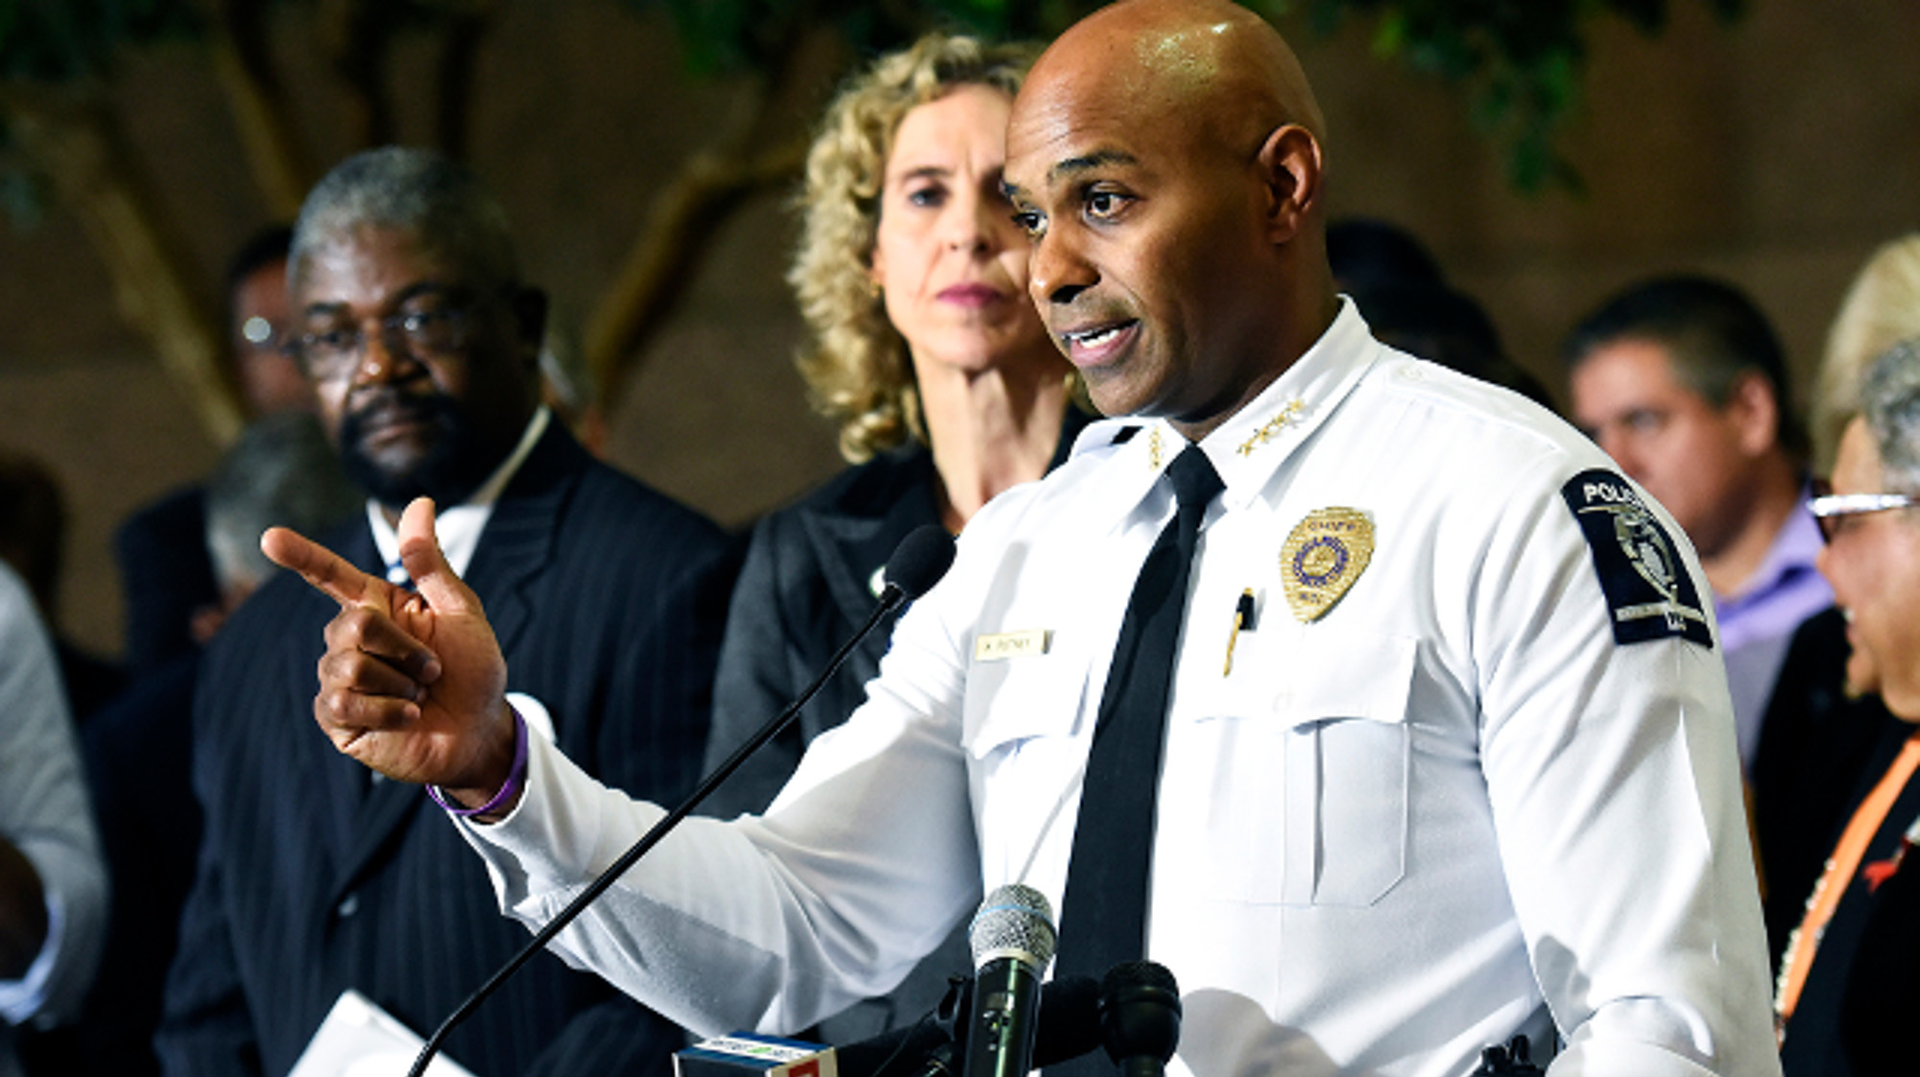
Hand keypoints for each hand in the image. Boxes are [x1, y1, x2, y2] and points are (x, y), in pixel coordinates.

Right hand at [262, 498, 516, 805]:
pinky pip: (341, 701)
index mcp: (377, 606)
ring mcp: (338, 678)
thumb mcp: (461, 612)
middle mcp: (349, 639)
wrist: (479, 731)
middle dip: (405, 649)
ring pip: (349, 666)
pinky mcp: (336, 717)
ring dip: (400, 682)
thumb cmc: (473, 670)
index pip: (329, 576)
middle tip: (433, 670)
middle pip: (354, 625)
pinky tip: (407, 717)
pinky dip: (387, 710)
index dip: (301, 556)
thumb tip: (420, 502)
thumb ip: (431, 563)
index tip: (271, 538)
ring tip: (420, 695)